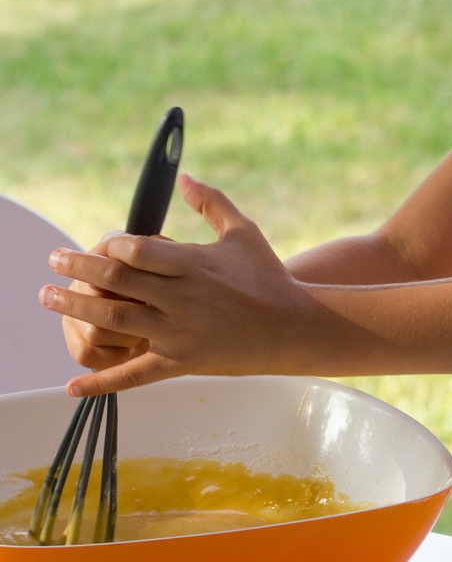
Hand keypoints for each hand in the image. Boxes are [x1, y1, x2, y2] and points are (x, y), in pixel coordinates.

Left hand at [40, 175, 368, 394]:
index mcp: (192, 263)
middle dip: (78, 269)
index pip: (137, 249)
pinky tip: (73, 385)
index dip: (110, 245)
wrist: (294, 327)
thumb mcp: (242, 232)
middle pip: (116, 281)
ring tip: (47, 298)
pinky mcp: (181, 363)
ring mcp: (178, 332)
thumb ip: (210, 202)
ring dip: (75, 309)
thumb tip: (183, 177)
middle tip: (53, 260)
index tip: (100, 243)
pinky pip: (134, 375)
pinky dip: (101, 382)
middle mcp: (180, 297)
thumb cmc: (269, 276)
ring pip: (114, 321)